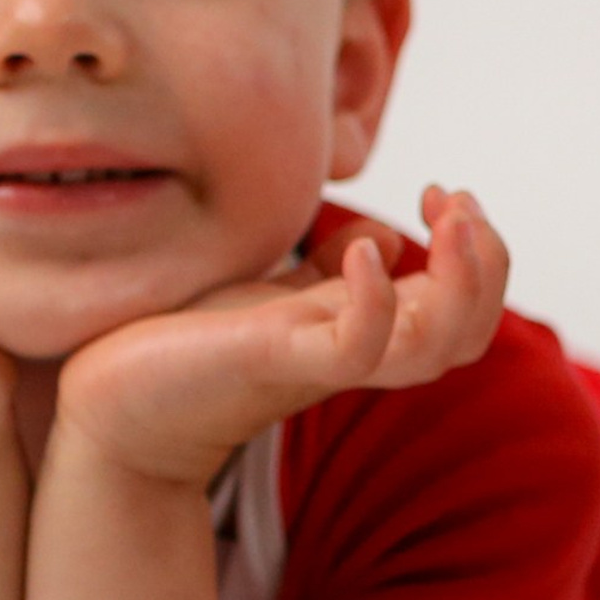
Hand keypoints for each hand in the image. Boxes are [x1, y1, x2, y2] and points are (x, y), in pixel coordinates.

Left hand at [51, 185, 509, 488]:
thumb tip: (388, 238)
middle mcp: (359, 354)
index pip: (465, 310)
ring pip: (437, 346)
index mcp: (366, 335)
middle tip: (457, 201)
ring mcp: (322, 362)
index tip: (441, 192)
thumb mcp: (273, 298)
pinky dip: (375, 302)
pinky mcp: (276, 363)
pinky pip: (357, 351)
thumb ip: (328, 273)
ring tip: (444, 216)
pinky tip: (365, 249)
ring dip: (461, 279)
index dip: (479, 251)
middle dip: (488, 260)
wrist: (112, 407)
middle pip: (470, 331)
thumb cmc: (188, 348)